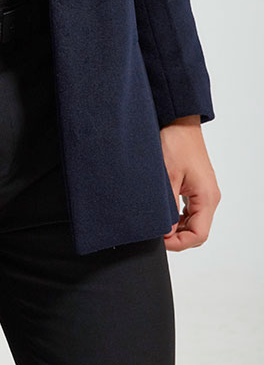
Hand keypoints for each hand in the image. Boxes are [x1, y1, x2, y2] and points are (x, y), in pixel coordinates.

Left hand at [159, 115, 220, 250]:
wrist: (179, 120)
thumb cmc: (175, 142)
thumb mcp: (167, 176)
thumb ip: (167, 206)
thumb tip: (164, 231)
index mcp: (207, 197)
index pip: (199, 235)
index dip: (178, 243)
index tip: (160, 240)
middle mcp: (209, 197)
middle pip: (198, 231)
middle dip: (177, 237)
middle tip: (155, 233)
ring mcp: (204, 191)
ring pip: (194, 221)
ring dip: (178, 227)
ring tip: (158, 224)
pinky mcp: (197, 185)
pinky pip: (191, 209)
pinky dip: (179, 216)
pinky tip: (165, 213)